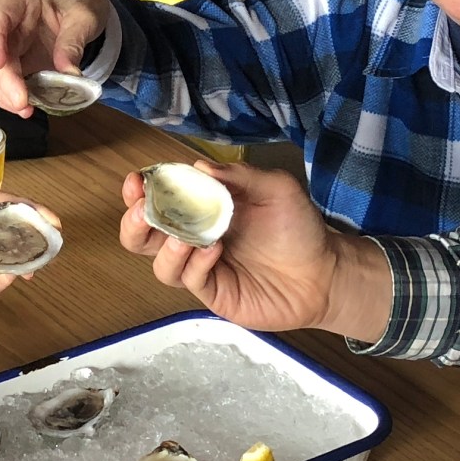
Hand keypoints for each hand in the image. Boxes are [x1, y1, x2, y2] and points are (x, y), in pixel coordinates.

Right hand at [0, 0, 109, 116]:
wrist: (85, 11)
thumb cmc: (82, 5)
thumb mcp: (85, 17)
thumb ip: (74, 41)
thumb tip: (68, 73)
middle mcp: (10, 20)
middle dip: (5, 79)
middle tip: (20, 102)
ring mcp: (11, 42)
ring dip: (6, 93)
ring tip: (25, 109)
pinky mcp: (17, 62)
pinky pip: (7, 81)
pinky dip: (13, 97)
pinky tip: (26, 108)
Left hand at [0, 189, 62, 309]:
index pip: (5, 202)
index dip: (26, 206)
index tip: (43, 214)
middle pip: (21, 222)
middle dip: (39, 226)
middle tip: (53, 233)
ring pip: (23, 245)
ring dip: (36, 248)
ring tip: (45, 252)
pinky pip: (15, 269)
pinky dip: (25, 269)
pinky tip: (29, 272)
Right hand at [117, 160, 392, 341]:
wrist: (324, 273)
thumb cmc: (300, 229)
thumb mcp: (277, 188)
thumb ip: (240, 176)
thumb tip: (200, 167)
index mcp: (203, 208)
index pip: (161, 199)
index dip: (143, 191)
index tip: (136, 181)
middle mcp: (195, 237)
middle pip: (144, 236)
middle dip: (134, 222)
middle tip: (140, 209)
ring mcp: (202, 268)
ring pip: (159, 262)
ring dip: (164, 246)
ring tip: (180, 234)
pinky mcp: (214, 292)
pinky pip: (189, 280)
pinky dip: (194, 264)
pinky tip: (212, 250)